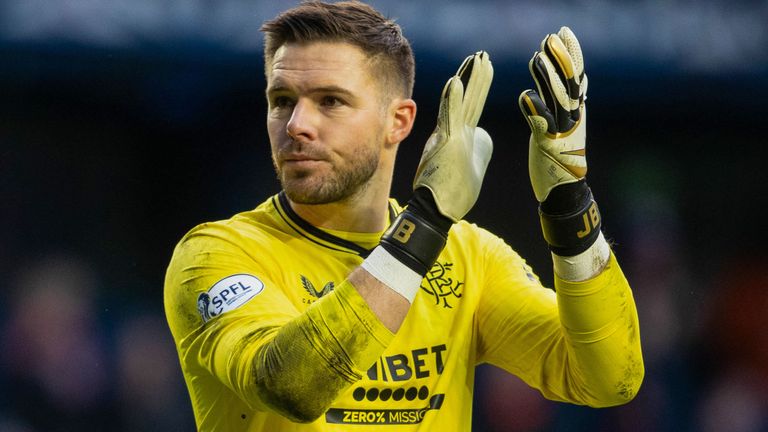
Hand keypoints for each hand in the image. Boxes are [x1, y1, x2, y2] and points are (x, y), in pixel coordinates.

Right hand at [413, 51, 493, 221]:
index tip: (482, 65)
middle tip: (482, 55)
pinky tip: (456, 82)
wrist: (435, 209)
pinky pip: (449, 118)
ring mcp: (449, 137)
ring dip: (468, 79)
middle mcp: (451, 132)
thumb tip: (483, 138)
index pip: (470, 105)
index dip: (477, 85)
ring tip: (477, 59)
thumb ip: (476, 149)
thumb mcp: (471, 167)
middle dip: (476, 76)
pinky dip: (452, 99)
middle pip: (468, 98)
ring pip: (461, 102)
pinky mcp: (447, 145)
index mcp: (458, 136)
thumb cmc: (451, 194)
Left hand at [518, 27, 587, 202]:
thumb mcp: (565, 125)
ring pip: (556, 100)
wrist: (564, 191)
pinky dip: (535, 110)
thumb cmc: (560, 158)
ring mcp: (562, 131)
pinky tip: (525, 96)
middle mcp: (572, 118)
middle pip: (568, 83)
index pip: (575, 76)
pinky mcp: (548, 145)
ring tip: (536, 58)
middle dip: (559, 59)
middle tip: (549, 38)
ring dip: (547, 78)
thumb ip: (567, 102)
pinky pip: (541, 125)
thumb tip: (578, 78)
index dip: (570, 53)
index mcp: (575, 111)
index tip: (563, 32)